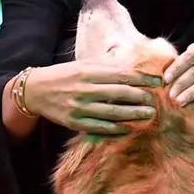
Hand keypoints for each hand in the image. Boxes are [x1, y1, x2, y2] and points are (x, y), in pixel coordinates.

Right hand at [24, 62, 162, 135]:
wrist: (35, 90)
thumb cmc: (64, 75)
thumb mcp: (83, 64)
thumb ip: (105, 65)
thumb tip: (132, 67)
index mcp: (88, 72)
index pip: (122, 75)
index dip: (142, 79)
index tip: (158, 82)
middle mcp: (84, 89)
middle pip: (120, 94)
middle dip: (141, 98)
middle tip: (156, 101)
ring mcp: (79, 108)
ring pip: (113, 113)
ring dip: (133, 114)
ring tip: (148, 114)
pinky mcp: (74, 123)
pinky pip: (100, 128)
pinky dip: (116, 129)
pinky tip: (129, 128)